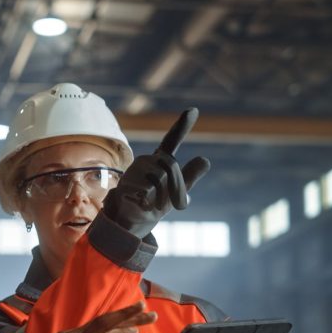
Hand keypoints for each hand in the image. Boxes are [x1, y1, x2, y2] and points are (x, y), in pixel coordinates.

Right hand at [102, 108, 210, 237]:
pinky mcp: (125, 183)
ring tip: (153, 204)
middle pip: (171, 166)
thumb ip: (190, 176)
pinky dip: (149, 202)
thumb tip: (205, 159)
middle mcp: (146, 161)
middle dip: (175, 187)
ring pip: (160, 179)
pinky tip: (141, 205)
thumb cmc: (154, 204)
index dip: (182, 125)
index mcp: (160, 161)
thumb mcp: (177, 192)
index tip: (194, 110)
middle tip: (170, 203)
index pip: (172, 140)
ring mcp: (133, 171)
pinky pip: (147, 191)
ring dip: (162, 197)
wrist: (131, 222)